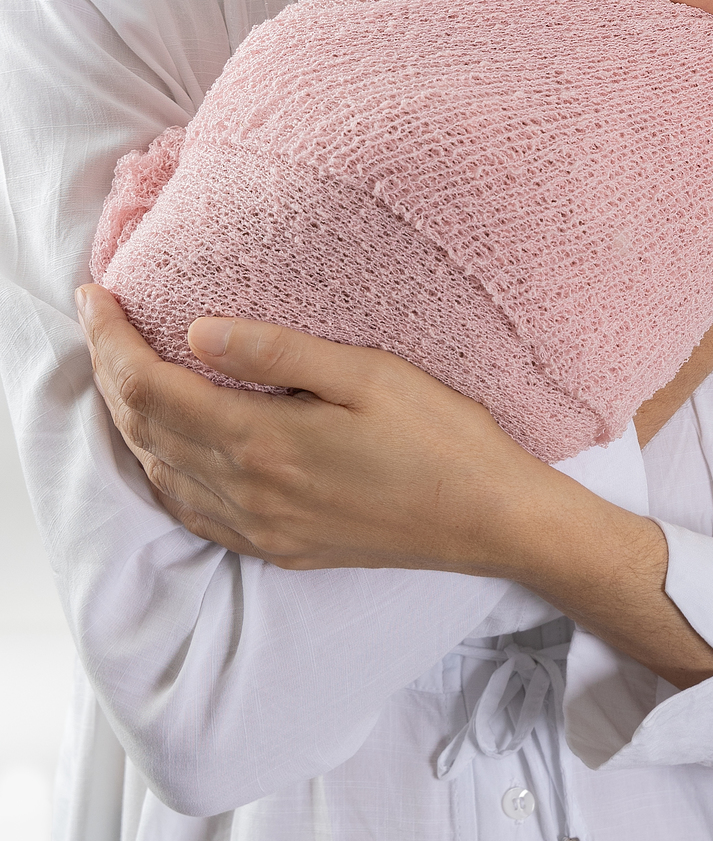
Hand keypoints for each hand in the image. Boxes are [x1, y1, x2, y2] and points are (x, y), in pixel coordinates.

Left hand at [78, 289, 712, 685]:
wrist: (491, 519)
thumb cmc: (442, 436)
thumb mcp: (367, 373)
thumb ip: (277, 352)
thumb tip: (196, 330)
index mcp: (265, 443)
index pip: (152, 388)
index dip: (110, 339)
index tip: (93, 293)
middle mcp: (249, 494)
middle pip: (144, 430)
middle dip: (109, 371)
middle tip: (100, 318)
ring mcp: (261, 529)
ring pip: (160, 473)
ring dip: (129, 420)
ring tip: (123, 368)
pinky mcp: (280, 547)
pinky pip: (191, 512)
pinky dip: (161, 470)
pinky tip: (168, 447)